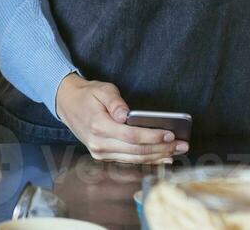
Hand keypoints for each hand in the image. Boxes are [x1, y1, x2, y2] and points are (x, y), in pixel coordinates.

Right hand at [54, 74, 186, 163]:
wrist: (68, 104)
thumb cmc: (88, 95)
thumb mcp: (102, 89)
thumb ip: (115, 101)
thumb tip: (126, 114)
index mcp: (98, 125)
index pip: (131, 136)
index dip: (152, 136)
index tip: (170, 134)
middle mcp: (98, 143)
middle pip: (136, 150)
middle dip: (161, 148)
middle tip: (181, 145)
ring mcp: (99, 152)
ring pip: (134, 158)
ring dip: (157, 156)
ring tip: (176, 152)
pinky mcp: (102, 156)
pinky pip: (128, 160)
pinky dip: (146, 159)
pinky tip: (161, 157)